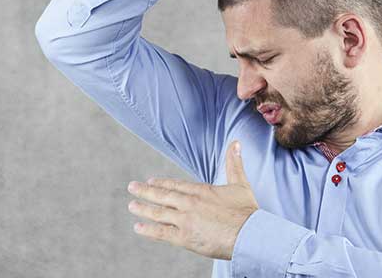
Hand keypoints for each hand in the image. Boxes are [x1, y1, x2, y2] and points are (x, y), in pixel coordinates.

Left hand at [126, 140, 258, 259]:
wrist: (249, 234)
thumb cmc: (247, 211)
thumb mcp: (240, 183)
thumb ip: (234, 162)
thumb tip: (236, 143)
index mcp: (201, 191)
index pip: (176, 185)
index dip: (162, 183)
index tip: (151, 181)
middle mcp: (189, 203)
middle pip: (163, 196)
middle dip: (146, 191)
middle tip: (132, 187)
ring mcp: (185, 220)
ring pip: (158, 213)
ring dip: (143, 208)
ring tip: (131, 205)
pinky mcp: (184, 237)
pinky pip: (160, 233)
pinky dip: (148, 230)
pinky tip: (138, 227)